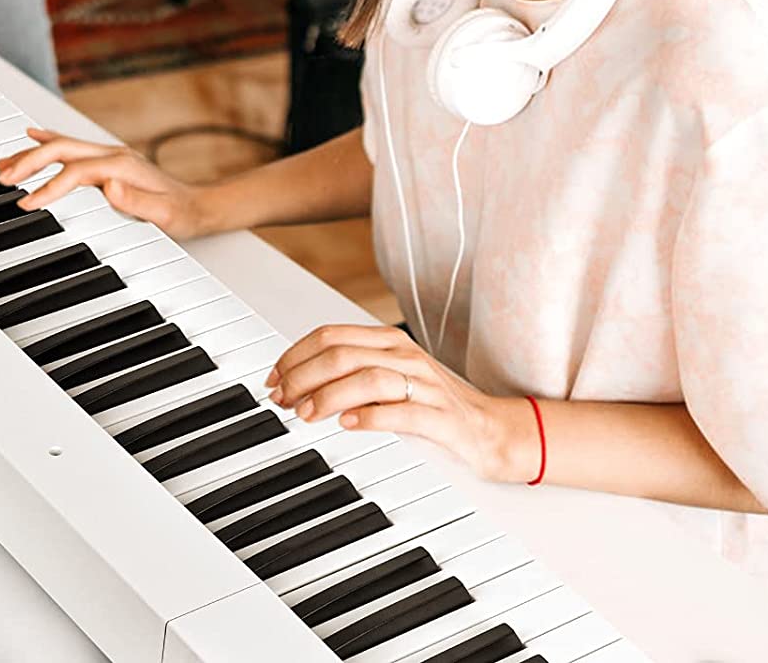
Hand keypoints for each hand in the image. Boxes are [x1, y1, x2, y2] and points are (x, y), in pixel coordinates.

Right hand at [0, 127, 216, 237]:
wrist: (198, 206)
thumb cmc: (182, 214)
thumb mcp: (165, 216)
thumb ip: (137, 202)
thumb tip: (110, 187)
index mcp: (123, 167)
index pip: (76, 172)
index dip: (50, 185)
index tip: (28, 201)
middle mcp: (114, 155)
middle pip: (63, 150)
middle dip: (30, 161)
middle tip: (3, 177)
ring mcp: (110, 155)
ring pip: (63, 146)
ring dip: (32, 152)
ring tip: (3, 163)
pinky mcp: (107, 161)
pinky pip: (71, 147)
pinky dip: (48, 141)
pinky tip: (32, 137)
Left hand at [266, 324, 540, 483]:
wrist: (494, 430)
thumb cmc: (435, 406)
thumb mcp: (390, 380)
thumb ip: (350, 374)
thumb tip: (296, 382)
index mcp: (389, 341)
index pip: (331, 335)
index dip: (295, 355)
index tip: (273, 378)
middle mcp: (405, 356)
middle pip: (341, 354)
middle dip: (302, 375)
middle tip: (282, 399)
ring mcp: (425, 385)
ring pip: (367, 377)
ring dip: (328, 395)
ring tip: (306, 414)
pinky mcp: (441, 417)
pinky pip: (402, 411)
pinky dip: (370, 416)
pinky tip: (348, 424)